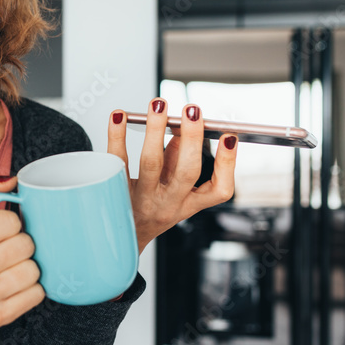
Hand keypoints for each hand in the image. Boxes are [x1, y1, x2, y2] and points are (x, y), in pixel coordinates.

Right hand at [0, 170, 43, 344]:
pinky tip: (14, 283)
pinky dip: (31, 287)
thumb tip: (12, 179)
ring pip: (33, 271)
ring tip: (11, 266)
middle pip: (25, 246)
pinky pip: (37, 295)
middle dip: (20, 243)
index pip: (11, 221)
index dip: (10, 222)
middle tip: (6, 248)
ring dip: (28, 265)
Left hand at [106, 99, 237, 254]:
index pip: (219, 190)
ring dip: (156, 130)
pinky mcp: (115, 191)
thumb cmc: (149, 207)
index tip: (229, 137)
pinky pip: (117, 160)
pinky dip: (117, 136)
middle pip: (187, 172)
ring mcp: (141, 199)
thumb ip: (178, 159)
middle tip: (193, 110)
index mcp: (189, 204)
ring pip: (151, 163)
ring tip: (159, 105)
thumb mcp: (172, 190)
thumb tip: (182, 128)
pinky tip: (119, 115)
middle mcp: (168, 204)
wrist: (118, 239)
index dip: (227, 164)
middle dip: (192, 138)